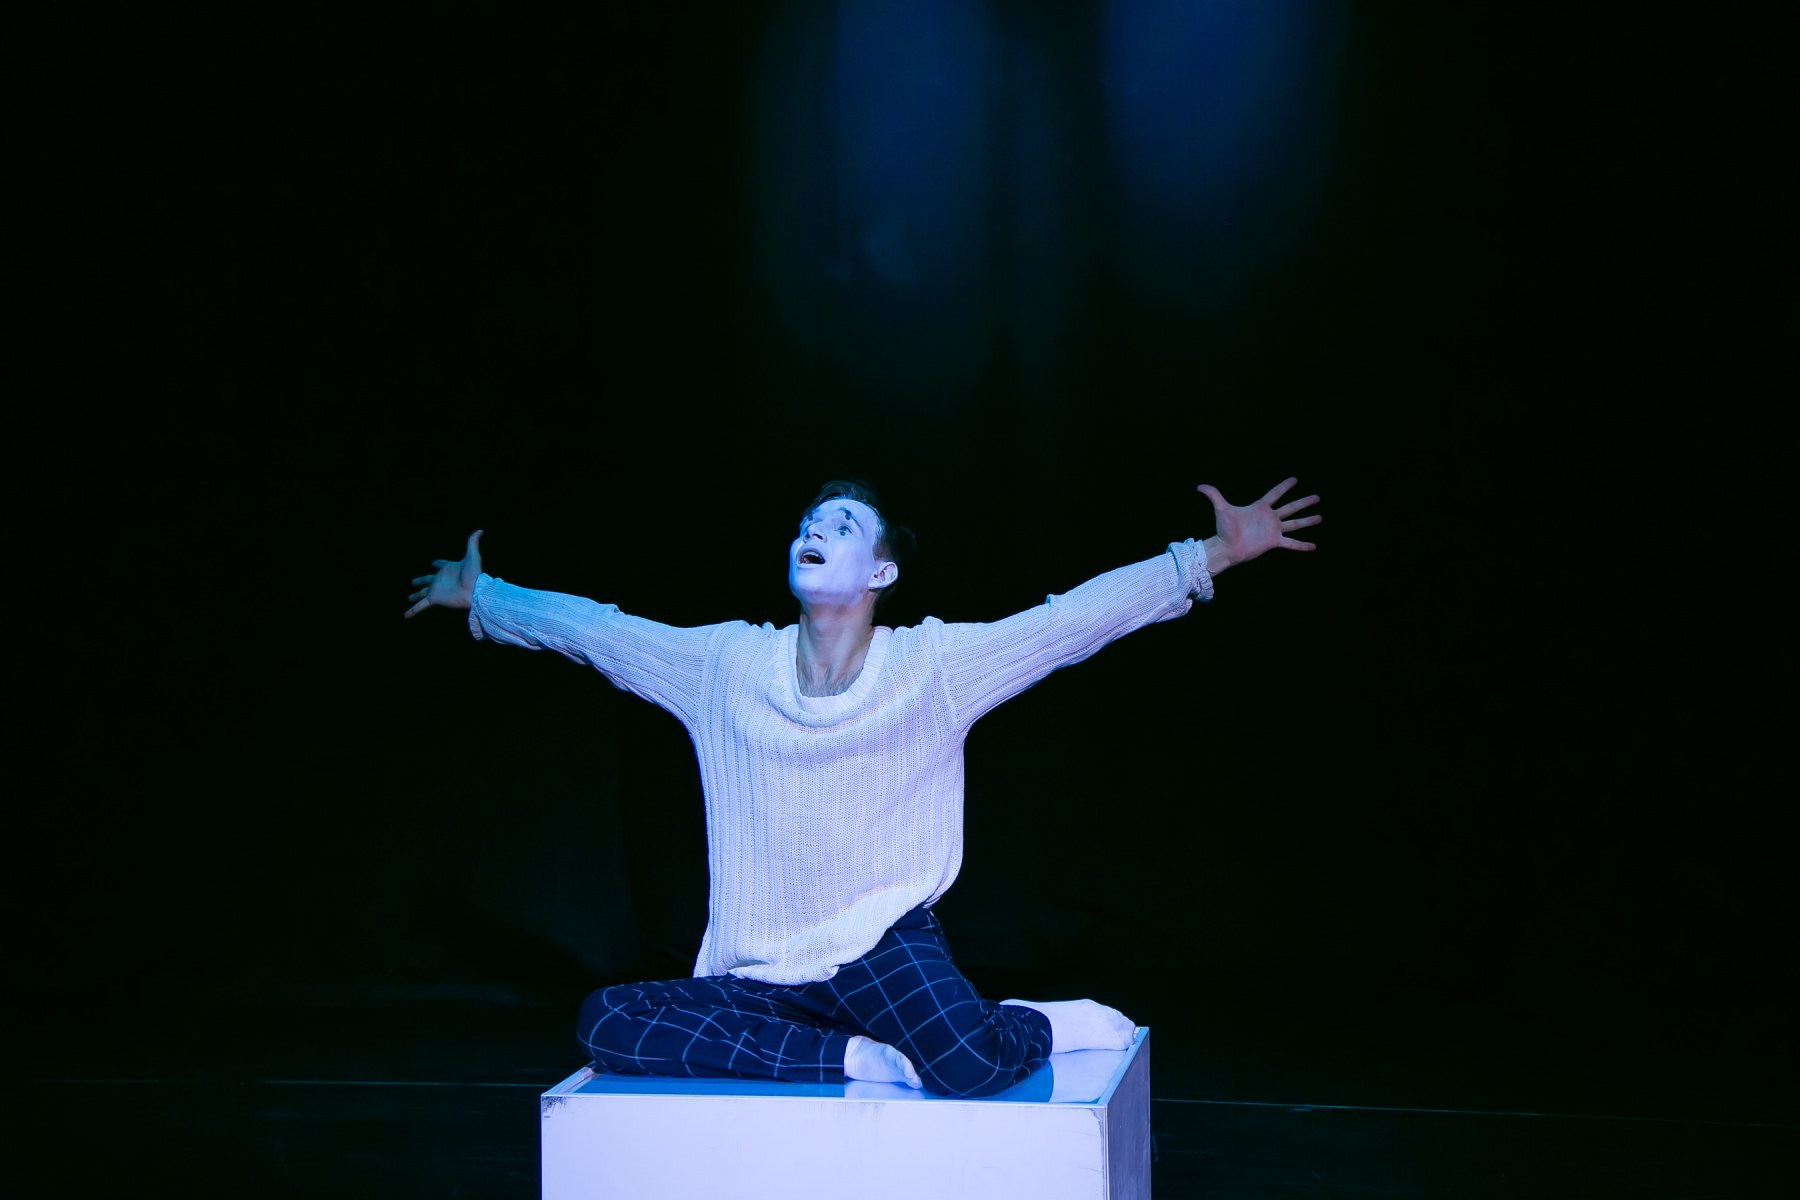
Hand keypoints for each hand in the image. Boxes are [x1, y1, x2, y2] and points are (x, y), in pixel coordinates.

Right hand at [404, 529, 483, 617]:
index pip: (441, 564)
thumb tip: (480, 530)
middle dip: (421, 580)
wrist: (475, 591)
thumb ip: (473, 543)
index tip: (434, 563)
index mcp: (448, 569)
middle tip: (413, 581)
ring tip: (409, 597)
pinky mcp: (434, 599)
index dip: (438, 563)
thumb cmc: (474, 575)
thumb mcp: (472, 556)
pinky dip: (412, 611)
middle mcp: (441, 580)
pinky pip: (421, 605)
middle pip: (428, 579)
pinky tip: (405, 616)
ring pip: (422, 592)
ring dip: (415, 595)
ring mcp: (436, 590)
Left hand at [1196, 478, 1319, 571]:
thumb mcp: (1221, 509)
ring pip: (1294, 524)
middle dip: (1303, 502)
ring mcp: (1273, 530)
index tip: (1295, 479)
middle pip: (1290, 507)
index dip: (1284, 486)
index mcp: (1260, 507)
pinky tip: (1314, 546)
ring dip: (1307, 521)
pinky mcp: (1274, 542)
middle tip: (1317, 497)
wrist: (1227, 548)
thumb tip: (1199, 486)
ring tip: (1320, 517)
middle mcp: (1269, 517)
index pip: (1275, 494)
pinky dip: (1302, 545)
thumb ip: (1214, 495)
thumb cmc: (1224, 529)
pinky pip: (1291, 543)